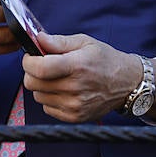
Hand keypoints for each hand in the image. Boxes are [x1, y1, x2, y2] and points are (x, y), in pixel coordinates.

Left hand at [22, 33, 137, 122]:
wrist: (126, 84)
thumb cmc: (105, 60)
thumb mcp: (85, 42)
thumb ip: (58, 41)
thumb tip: (37, 39)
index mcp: (77, 66)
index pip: (39, 68)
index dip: (28, 62)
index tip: (31, 57)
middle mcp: (75, 88)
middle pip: (33, 83)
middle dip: (32, 73)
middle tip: (43, 66)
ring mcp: (74, 105)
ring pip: (38, 96)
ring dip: (42, 86)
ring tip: (58, 78)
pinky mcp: (74, 117)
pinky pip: (47, 108)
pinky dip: (51, 99)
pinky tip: (64, 91)